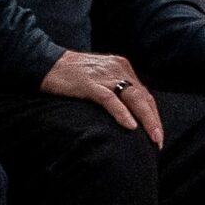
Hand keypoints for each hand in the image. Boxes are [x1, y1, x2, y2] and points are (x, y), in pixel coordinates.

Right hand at [43, 49, 164, 141]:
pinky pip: (110, 99)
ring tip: (153, 138)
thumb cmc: (72, 75)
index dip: (153, 115)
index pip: (145, 94)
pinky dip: (122, 113)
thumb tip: (129, 113)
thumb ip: (115, 90)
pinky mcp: (88, 83)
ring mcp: (104, 75)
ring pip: (132, 98)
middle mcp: (118, 68)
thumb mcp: (100, 78)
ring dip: (146, 120)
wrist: (45, 63)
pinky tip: (130, 126)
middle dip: (154, 121)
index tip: (158, 134)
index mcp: (122, 67)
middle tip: (159, 141)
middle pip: (143, 97)